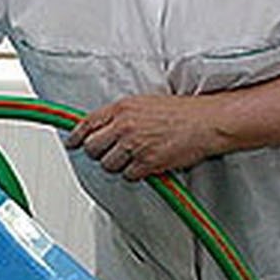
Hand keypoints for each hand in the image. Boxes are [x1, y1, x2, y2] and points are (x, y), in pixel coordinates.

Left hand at [64, 94, 225, 180]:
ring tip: (134, 158)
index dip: (76, 136)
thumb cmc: (181, 112)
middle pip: (93, 148)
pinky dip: (135, 174)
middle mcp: (124, 126)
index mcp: (121, 109)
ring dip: (118, 165)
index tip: (72, 143)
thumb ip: (121, 114)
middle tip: (110, 153)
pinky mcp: (147, 162)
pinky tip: (146, 165)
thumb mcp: (144, 103)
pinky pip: (129, 175)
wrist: (207, 122)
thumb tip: (103, 127)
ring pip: (108, 165)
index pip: (86, 124)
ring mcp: (135, 145)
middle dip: (99, 153)